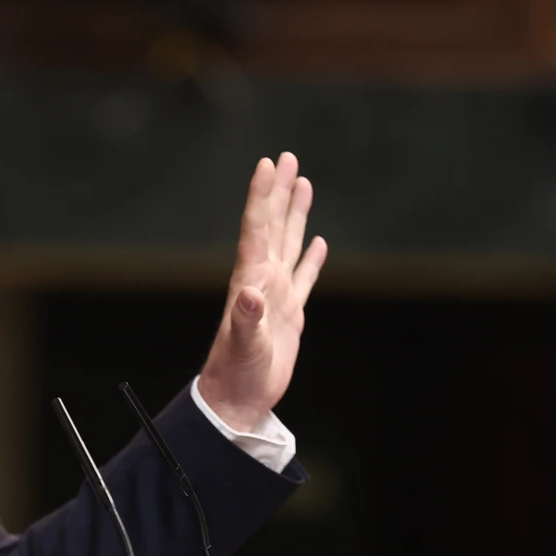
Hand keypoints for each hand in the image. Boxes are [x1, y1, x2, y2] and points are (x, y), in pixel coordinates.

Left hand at [197, 152, 327, 430]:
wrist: (238, 398)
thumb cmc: (236, 372)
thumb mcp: (244, 344)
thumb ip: (246, 318)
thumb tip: (252, 295)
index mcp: (251, 279)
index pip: (257, 227)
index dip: (262, 195)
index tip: (268, 163)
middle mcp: (262, 280)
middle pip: (273, 225)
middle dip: (279, 192)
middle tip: (288, 157)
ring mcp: (276, 295)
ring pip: (289, 243)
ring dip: (295, 214)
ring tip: (303, 183)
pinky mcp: (289, 314)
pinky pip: (304, 278)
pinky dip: (312, 259)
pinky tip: (318, 243)